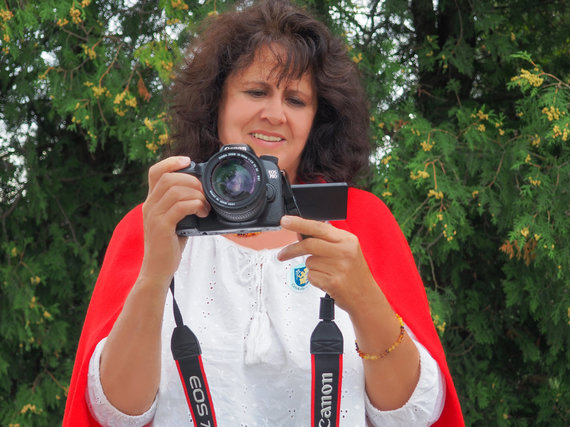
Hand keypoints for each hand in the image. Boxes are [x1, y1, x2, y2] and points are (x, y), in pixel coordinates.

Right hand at [139, 156, 210, 288]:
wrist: (157, 270)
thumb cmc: (169, 246)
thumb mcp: (174, 220)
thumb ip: (181, 206)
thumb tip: (203, 193)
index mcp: (152, 202)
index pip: (155, 172)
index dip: (171, 162)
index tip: (188, 161)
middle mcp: (149, 206)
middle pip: (169, 177)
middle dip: (192, 179)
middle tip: (205, 192)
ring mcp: (154, 216)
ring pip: (175, 190)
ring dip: (197, 194)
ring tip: (206, 206)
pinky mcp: (161, 227)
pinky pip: (180, 206)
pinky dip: (196, 205)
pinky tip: (203, 213)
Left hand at [277, 215, 378, 313]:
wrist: (365, 296)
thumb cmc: (353, 272)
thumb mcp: (345, 250)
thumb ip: (324, 240)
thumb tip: (300, 233)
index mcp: (347, 239)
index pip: (319, 227)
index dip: (299, 223)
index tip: (285, 221)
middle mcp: (344, 251)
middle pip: (309, 244)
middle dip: (291, 250)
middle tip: (282, 254)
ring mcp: (340, 267)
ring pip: (309, 262)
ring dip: (311, 267)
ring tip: (326, 272)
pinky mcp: (333, 282)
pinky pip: (312, 276)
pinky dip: (314, 278)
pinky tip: (327, 280)